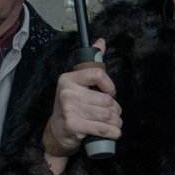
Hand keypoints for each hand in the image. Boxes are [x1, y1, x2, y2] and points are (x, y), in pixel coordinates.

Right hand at [42, 52, 118, 166]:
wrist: (57, 132)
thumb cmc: (72, 106)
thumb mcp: (78, 84)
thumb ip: (91, 64)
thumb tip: (101, 42)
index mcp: (68, 78)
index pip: (98, 74)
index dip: (110, 86)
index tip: (110, 94)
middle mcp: (67, 92)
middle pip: (106, 100)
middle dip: (115, 110)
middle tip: (113, 114)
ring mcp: (69, 108)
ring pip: (107, 114)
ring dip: (116, 122)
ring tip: (114, 124)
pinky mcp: (73, 125)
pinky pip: (102, 128)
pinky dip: (112, 132)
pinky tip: (113, 133)